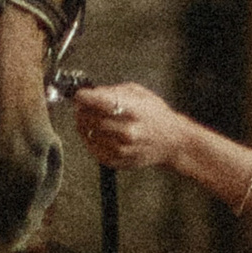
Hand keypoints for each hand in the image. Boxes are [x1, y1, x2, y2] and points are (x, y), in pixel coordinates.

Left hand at [70, 81, 185, 172]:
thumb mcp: (139, 93)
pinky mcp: (118, 161)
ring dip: (83, 124)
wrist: (172, 142)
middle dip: (81, 110)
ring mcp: (122, 149)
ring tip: (88, 118)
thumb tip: (90, 93)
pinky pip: (93, 149)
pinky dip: (90, 139)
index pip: (99, 102)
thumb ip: (114, 91)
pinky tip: (97, 132)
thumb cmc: (155, 114)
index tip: (79, 95)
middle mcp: (127, 131)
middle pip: (90, 119)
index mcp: (133, 110)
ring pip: (88, 134)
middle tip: (81, 106)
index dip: (84, 97)